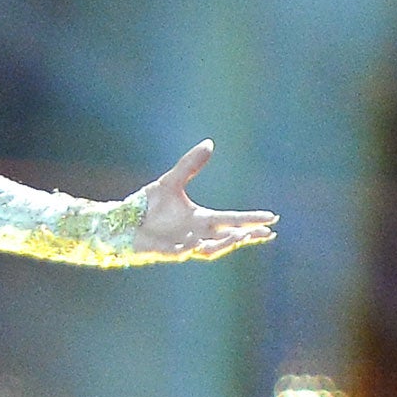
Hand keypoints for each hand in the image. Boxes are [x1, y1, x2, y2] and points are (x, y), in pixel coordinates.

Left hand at [132, 139, 276, 259]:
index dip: (251, 219)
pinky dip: (190, 248)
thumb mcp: (171, 181)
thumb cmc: (148, 205)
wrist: (124, 220)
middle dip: (247, 235)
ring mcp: (183, 244)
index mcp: (201, 218)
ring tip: (241, 236)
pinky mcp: (167, 251)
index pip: (231, 219)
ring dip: (225, 244)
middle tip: (266, 232)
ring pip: (211, 249)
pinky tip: (197, 243)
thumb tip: (209, 143)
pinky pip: (182, 252)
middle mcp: (197, 234)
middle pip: (228, 237)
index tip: (271, 218)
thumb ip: (189, 164)